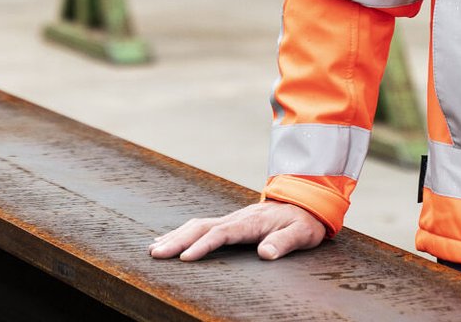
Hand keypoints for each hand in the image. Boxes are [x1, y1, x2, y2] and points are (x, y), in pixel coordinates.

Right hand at [149, 201, 326, 261]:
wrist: (306, 202)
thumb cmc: (303, 221)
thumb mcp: (302, 233)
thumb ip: (285, 242)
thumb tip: (266, 254)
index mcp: (250, 223)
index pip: (221, 234)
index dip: (202, 245)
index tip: (185, 258)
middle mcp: (236, 219)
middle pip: (200, 227)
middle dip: (176, 240)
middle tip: (156, 255)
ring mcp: (230, 219)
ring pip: (196, 225)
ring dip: (175, 236)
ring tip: (154, 249)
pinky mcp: (229, 223)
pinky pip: (200, 226)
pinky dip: (181, 232)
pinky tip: (168, 240)